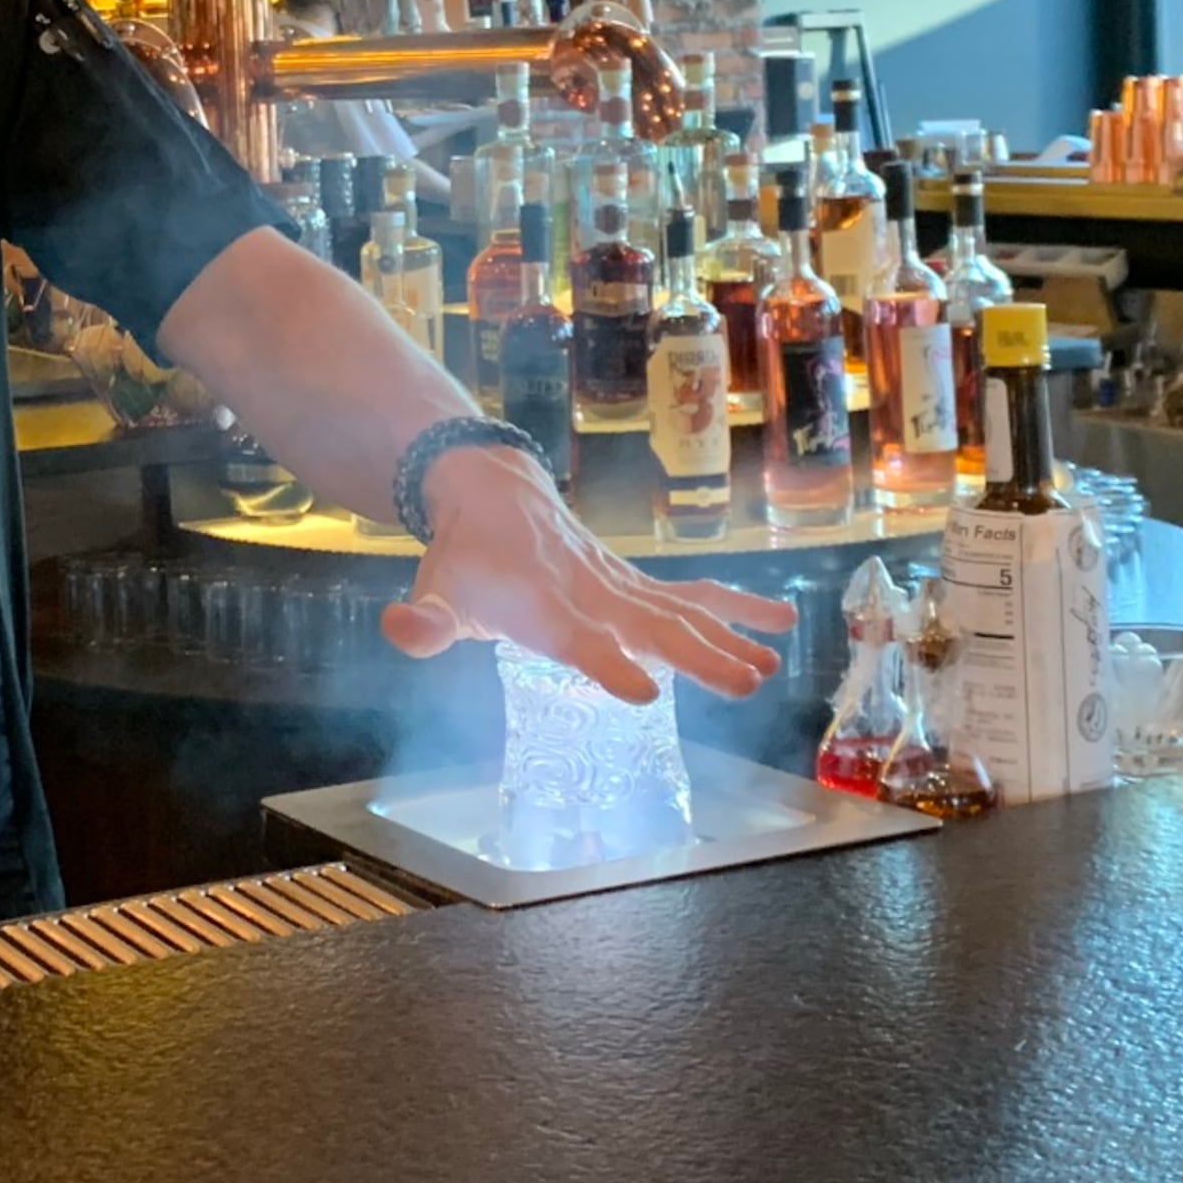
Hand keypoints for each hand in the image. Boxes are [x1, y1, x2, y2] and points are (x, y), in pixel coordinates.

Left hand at [387, 445, 793, 704]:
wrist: (491, 491)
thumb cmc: (463, 557)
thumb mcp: (436, 591)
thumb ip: (422, 622)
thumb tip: (400, 628)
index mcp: (542, 608)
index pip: (579, 642)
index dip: (610, 666)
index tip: (645, 692)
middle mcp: (591, 596)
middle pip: (651, 630)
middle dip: (698, 658)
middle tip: (744, 684)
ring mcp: (620, 588)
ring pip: (682, 613)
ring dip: (728, 640)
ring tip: (769, 670)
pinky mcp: (637, 585)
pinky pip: (694, 596)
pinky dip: (738, 608)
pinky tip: (782, 626)